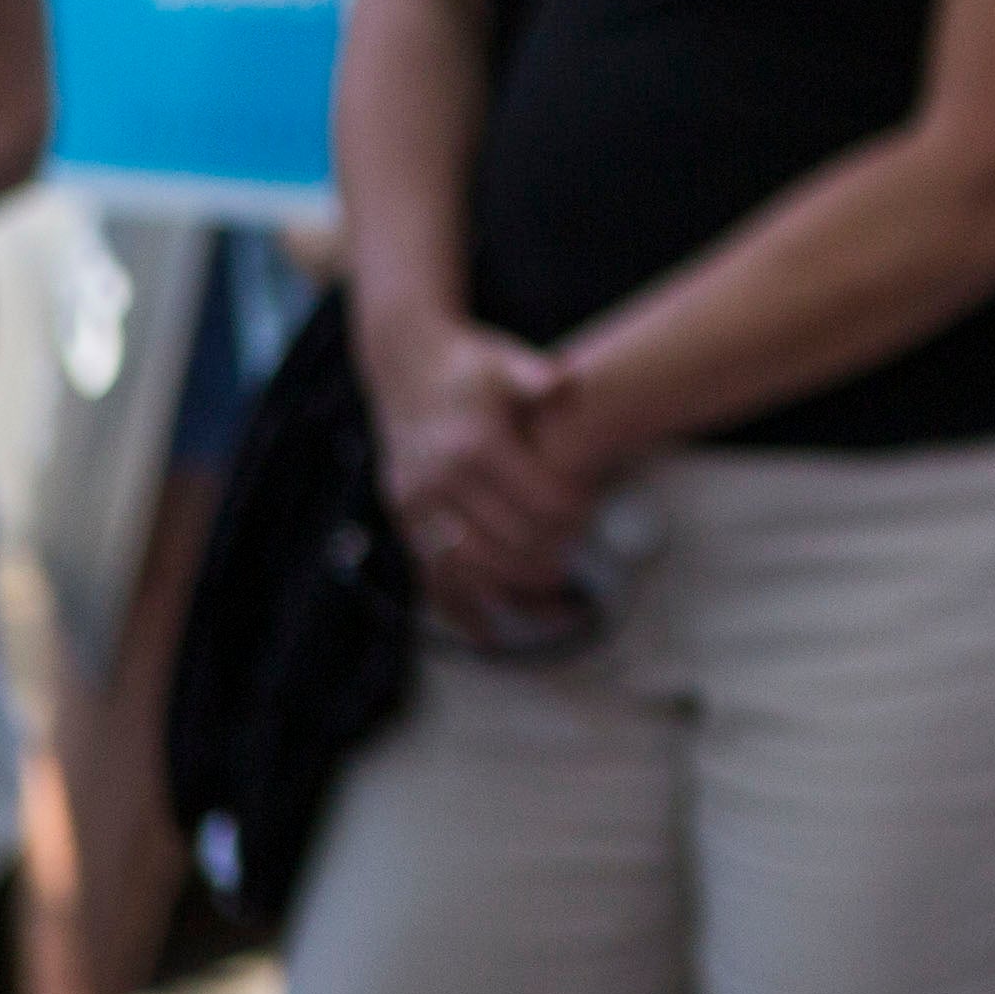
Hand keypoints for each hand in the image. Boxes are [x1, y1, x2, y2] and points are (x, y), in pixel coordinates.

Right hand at [364, 305, 595, 621]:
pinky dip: (461, 610)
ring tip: (555, 600)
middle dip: (550, 555)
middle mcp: (439, 479)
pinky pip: (430, 577)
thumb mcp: (503, 358)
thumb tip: (565, 381)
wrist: (404, 361)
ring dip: (514, 592)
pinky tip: (491, 635)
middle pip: (508, 541)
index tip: (591, 513)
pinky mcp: (403, 520)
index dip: (573, 514)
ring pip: (470, 568)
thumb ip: (534, 375)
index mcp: (474, 442)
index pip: (538, 499)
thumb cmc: (470, 363)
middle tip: (577, 557)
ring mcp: (416, 504)